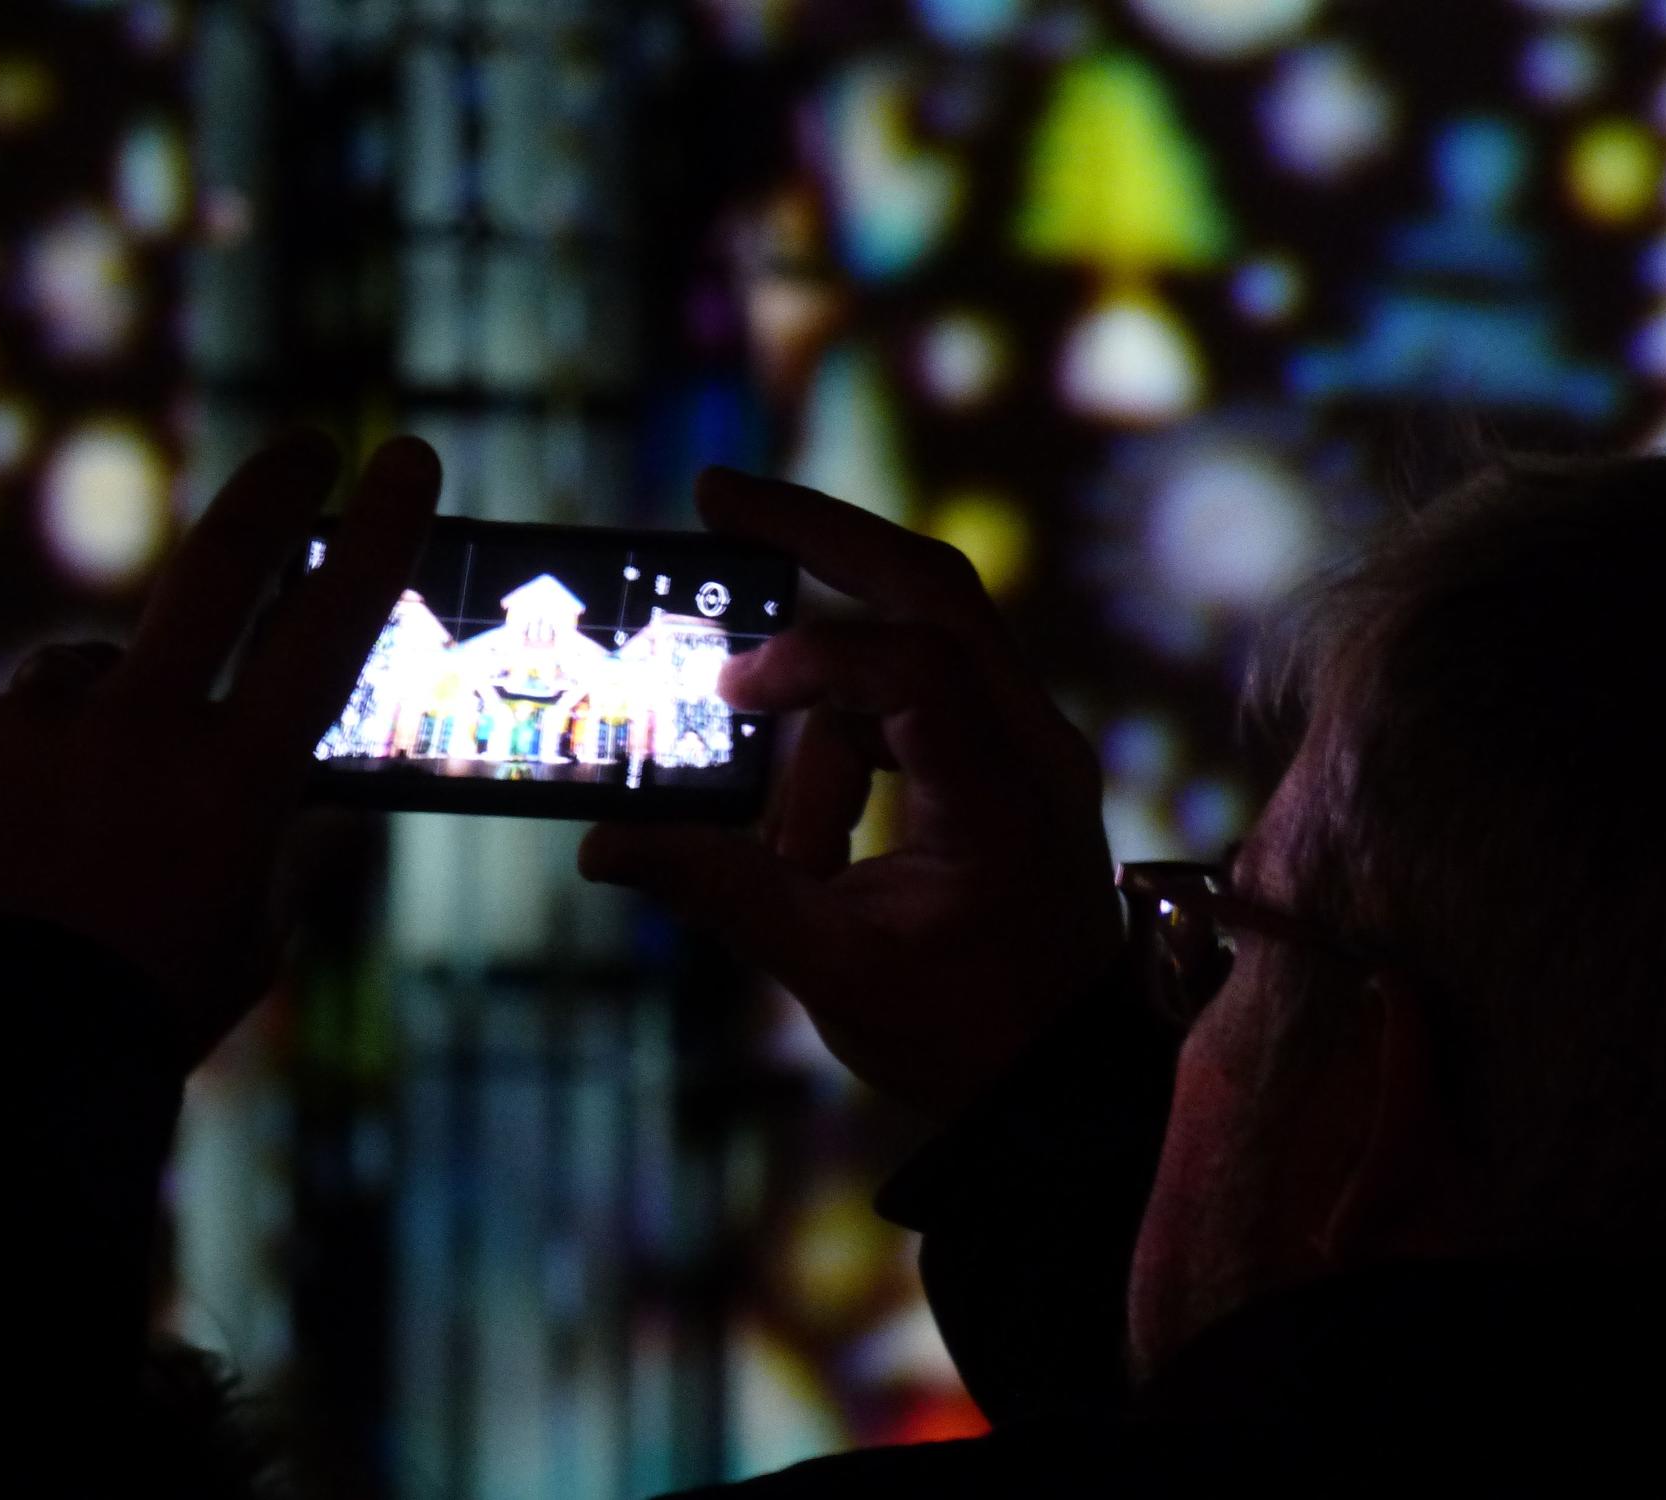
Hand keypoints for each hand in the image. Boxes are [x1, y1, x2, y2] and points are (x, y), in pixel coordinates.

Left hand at [0, 433, 439, 1061]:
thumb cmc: (137, 1007)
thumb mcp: (246, 930)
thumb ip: (266, 836)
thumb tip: (272, 781)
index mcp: (236, 782)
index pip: (330, 627)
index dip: (378, 534)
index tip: (403, 457)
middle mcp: (138, 730)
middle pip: (215, 567)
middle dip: (273, 494)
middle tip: (304, 450)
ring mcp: (32, 726)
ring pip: (91, 672)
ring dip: (103, 713)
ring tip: (75, 816)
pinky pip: (3, 722)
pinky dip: (17, 763)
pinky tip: (1, 843)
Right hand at [579, 469, 1122, 1116]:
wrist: (1061, 1081)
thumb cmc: (965, 1035)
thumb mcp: (837, 972)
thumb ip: (726, 893)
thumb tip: (604, 846)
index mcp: (1005, 795)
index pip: (915, 668)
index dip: (812, 661)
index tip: (726, 698)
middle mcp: (1034, 742)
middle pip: (932, 584)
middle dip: (820, 535)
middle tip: (716, 497)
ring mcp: (1027, 741)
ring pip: (912, 649)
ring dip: (824, 725)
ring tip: (799, 860)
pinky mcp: (1004, 756)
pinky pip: (911, 702)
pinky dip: (848, 745)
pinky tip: (818, 846)